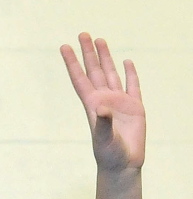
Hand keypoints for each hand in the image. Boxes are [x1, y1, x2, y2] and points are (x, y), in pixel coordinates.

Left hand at [61, 33, 144, 171]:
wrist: (123, 165)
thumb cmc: (109, 155)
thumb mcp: (104, 140)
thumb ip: (103, 124)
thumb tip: (102, 108)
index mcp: (92, 105)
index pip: (80, 79)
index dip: (72, 63)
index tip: (64, 46)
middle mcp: (104, 100)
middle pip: (94, 71)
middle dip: (88, 53)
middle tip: (82, 34)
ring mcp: (119, 102)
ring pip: (111, 73)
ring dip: (105, 57)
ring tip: (100, 40)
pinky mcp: (135, 107)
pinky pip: (133, 86)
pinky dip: (130, 73)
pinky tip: (127, 62)